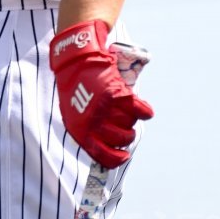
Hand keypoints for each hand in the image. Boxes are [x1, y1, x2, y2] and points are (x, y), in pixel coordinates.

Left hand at [50, 20, 153, 167]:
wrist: (75, 60)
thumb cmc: (74, 88)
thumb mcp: (74, 114)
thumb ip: (88, 132)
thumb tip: (105, 150)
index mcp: (81, 131)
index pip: (105, 156)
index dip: (118, 158)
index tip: (124, 155)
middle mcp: (94, 123)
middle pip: (122, 139)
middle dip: (126, 134)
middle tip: (123, 124)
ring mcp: (105, 109)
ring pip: (130, 124)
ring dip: (131, 119)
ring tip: (125, 110)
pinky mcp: (116, 94)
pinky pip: (138, 109)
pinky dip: (145, 110)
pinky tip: (145, 110)